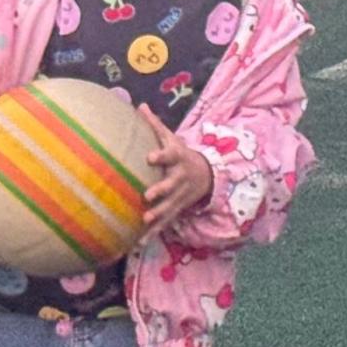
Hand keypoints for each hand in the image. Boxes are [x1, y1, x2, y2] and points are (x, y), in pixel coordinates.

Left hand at [138, 108, 215, 239]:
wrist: (206, 175)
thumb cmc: (182, 154)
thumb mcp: (172, 138)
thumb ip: (155, 125)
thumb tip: (139, 105)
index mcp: (178, 159)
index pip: (170, 155)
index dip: (161, 155)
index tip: (150, 157)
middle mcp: (180, 179)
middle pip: (171, 185)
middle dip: (161, 190)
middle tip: (148, 195)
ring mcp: (180, 196)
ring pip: (169, 205)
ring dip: (159, 213)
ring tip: (146, 218)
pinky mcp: (177, 209)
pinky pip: (165, 222)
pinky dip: (154, 232)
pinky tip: (140, 241)